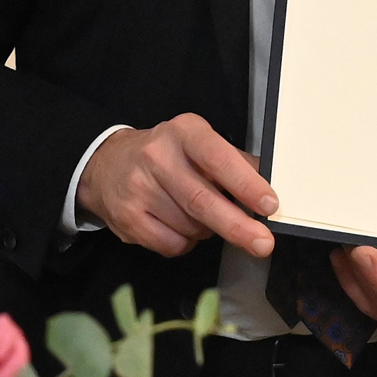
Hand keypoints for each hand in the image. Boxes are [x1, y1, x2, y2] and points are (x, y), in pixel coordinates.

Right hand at [75, 116, 277, 258]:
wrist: (107, 165)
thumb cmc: (167, 154)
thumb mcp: (199, 143)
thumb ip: (234, 162)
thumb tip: (269, 184)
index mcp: (184, 132)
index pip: (218, 158)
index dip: (245, 184)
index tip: (269, 205)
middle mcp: (158, 156)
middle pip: (202, 200)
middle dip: (237, 226)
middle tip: (262, 243)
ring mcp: (138, 189)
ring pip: (190, 226)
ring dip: (209, 231)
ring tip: (204, 217)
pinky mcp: (127, 219)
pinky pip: (172, 245)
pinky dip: (187, 243)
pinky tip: (182, 227)